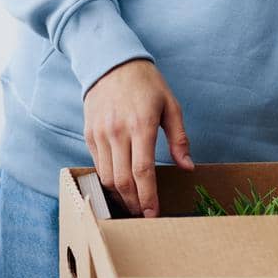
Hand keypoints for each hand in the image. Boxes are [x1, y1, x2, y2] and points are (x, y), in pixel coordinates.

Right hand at [83, 58, 194, 216]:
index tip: (152, 214)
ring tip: (131, 204)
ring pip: (107, 177)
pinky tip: (119, 185)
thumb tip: (188, 167)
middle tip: (143, 215)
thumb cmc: (145, 83)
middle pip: (123, 180)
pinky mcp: (89, 134)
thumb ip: (179, 139)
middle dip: (133, 203)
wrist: (110, 62)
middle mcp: (117, 132)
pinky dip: (108, 180)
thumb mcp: (170, 105)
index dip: (148, 197)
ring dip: (119, 196)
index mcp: (141, 125)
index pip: (143, 171)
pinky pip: (98, 165)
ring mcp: (100, 134)